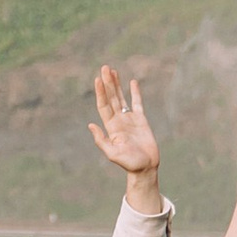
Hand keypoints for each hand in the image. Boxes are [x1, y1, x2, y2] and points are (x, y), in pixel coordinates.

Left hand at [89, 63, 159, 187]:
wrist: (145, 168)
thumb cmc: (129, 164)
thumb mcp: (112, 154)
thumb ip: (101, 140)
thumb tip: (90, 125)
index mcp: (111, 127)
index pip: (104, 105)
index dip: (101, 92)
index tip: (98, 79)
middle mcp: (118, 121)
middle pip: (111, 98)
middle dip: (108, 83)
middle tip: (104, 67)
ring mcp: (129, 119)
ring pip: (121, 98)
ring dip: (117, 85)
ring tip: (113, 71)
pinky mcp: (141, 120)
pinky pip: (137, 103)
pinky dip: (135, 93)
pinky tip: (132, 82)